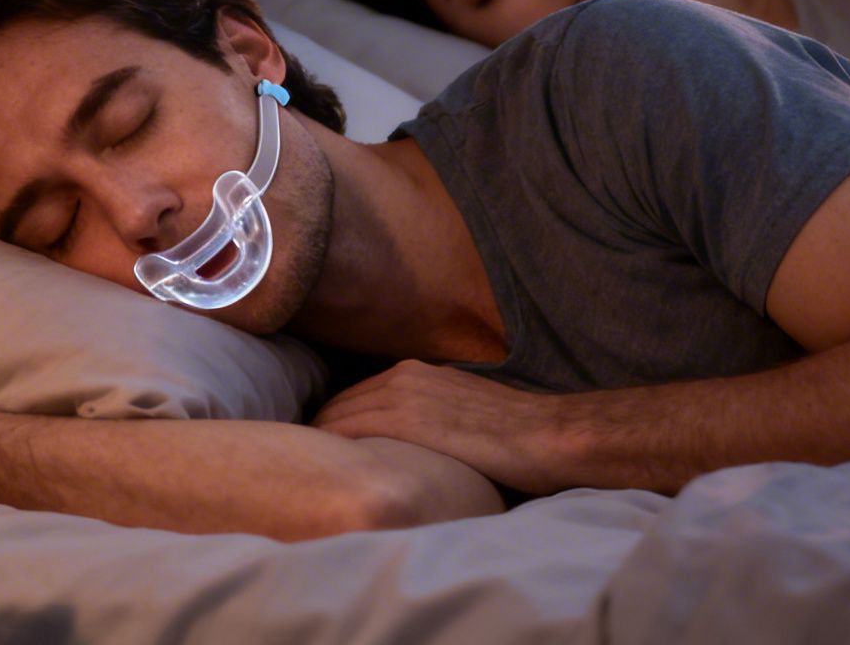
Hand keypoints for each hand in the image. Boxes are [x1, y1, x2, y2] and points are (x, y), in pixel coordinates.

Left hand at [311, 360, 571, 494]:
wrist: (546, 435)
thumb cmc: (515, 435)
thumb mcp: (464, 412)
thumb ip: (432, 420)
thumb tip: (415, 449)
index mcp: (417, 374)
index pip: (355, 399)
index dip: (336, 427)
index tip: (322, 455)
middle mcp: (404, 376)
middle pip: (337, 406)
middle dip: (318, 437)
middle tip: (303, 470)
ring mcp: (403, 394)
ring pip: (335, 417)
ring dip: (317, 446)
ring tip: (305, 476)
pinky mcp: (406, 418)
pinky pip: (347, 430)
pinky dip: (329, 449)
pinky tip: (322, 473)